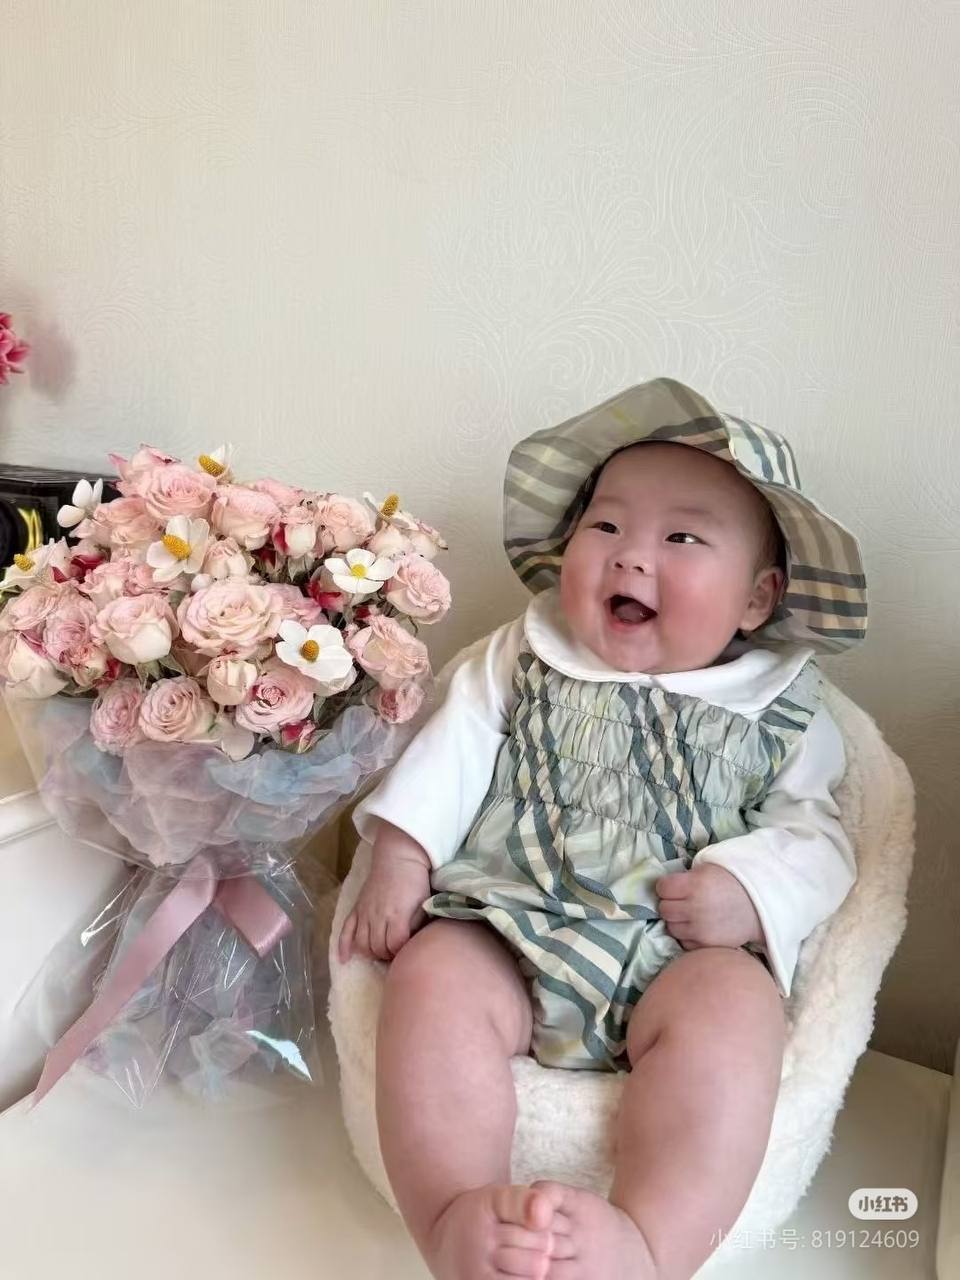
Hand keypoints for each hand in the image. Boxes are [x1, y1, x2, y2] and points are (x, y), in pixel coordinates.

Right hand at [337, 823, 431, 963]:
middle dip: (387, 955)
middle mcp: (378, 916)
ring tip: (380, 952)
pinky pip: (346, 930)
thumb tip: (414, 942)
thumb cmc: (415, 880)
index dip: (401, 952)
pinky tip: (344, 959)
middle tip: (396, 953)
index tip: (408, 951)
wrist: (398, 857)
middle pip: (378, 948)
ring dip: (371, 953)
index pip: (395, 945)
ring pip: (362, 943)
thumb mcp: (423, 903)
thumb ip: (418, 924)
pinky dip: (343, 946)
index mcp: (397, 915)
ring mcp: (365, 912)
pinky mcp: (357, 908)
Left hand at [655, 863, 764, 950]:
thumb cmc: (732, 883)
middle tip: (682, 902)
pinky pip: (684, 942)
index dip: (666, 887)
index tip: (674, 888)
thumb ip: (685, 877)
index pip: (662, 888)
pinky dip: (687, 936)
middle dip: (670, 904)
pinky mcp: (706, 945)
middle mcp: (694, 907)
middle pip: (664, 909)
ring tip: (691, 916)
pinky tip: (698, 928)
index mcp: (694, 884)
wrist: (759, 906)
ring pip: (671, 927)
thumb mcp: (707, 869)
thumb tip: (665, 887)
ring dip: (677, 921)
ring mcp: (699, 928)